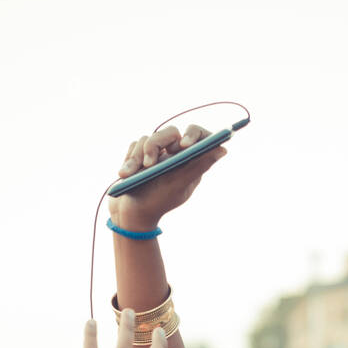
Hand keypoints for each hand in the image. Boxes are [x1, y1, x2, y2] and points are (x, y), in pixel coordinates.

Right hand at [108, 123, 226, 229]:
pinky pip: (135, 145)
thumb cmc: (157, 201)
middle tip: (148, 165)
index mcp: (189, 161)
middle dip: (155, 146)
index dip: (194, 134)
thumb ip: (199, 165)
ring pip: (148, 138)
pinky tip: (124, 174)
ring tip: (131, 174)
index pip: (198, 136)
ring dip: (137, 157)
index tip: (184, 145)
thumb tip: (223, 149)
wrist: (130, 215)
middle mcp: (174, 154)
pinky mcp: (140, 155)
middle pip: (170, 132)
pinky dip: (129, 160)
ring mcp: (157, 154)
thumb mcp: (179, 185)